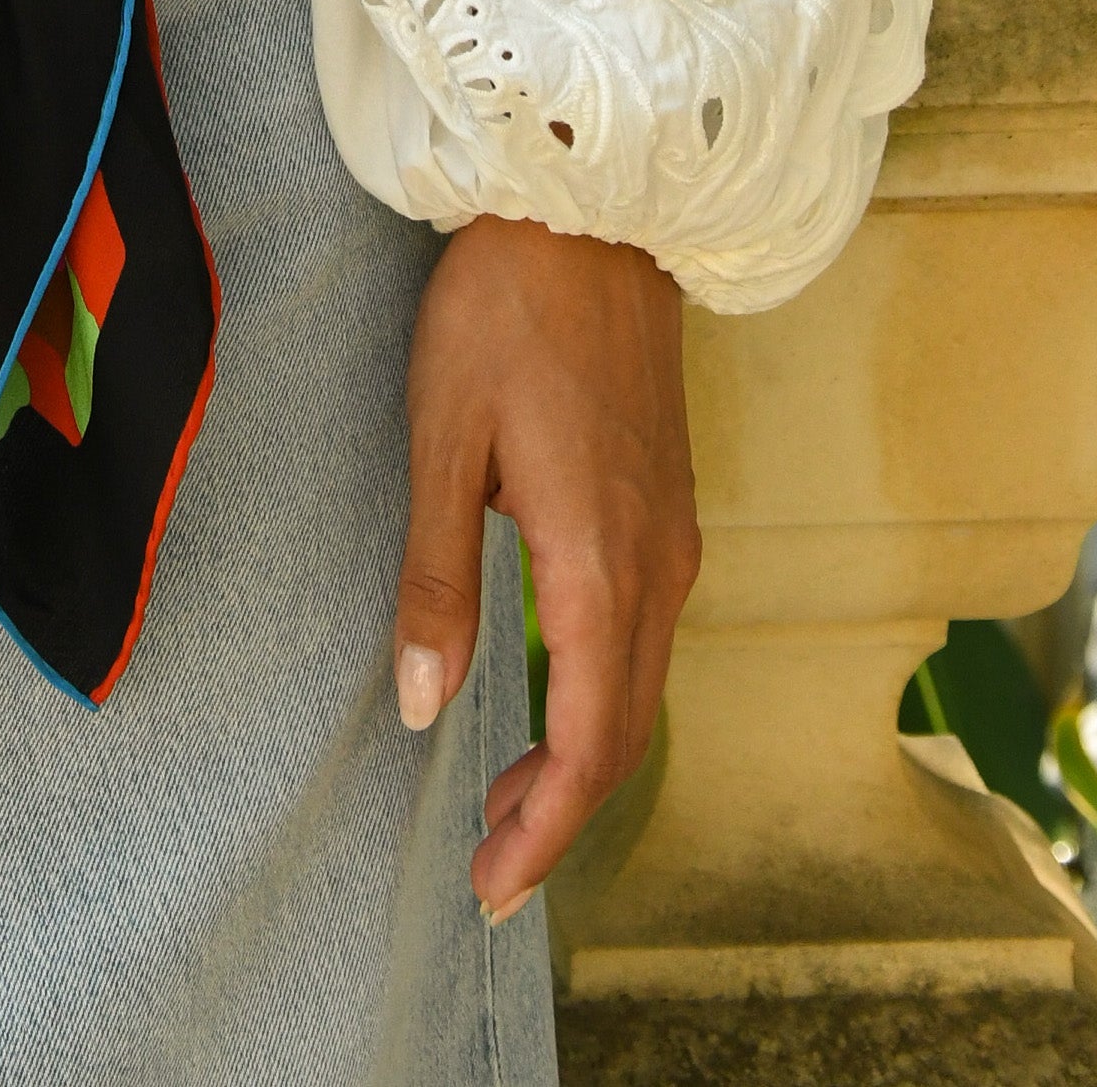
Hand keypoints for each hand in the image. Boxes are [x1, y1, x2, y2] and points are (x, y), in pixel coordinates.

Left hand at [397, 216, 699, 919]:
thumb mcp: (443, 437)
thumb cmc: (503, 310)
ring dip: (582, 758)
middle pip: (622, 735)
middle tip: (488, 867)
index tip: (490, 886)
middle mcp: (656, 569)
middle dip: (558, 815)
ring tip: (507, 798)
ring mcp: (672, 538)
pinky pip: (646, 639)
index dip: (542, 831)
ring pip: (640, 690)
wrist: (591, 211)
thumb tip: (425, 708)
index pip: (587, 745)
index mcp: (599, 566)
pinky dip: (603, 698)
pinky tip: (551, 696)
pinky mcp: (667, 509)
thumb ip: (437, 576)